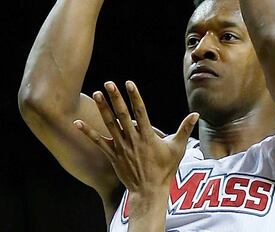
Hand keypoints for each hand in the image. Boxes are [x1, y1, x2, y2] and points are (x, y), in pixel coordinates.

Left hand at [73, 81, 198, 198]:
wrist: (150, 191)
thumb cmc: (165, 169)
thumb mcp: (178, 148)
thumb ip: (185, 129)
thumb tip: (196, 114)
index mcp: (147, 136)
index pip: (140, 111)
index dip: (134, 96)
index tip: (129, 83)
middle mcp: (133, 139)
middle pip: (122, 115)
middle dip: (115, 98)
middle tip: (109, 83)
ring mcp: (122, 147)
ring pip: (110, 125)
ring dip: (103, 109)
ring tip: (97, 94)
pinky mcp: (113, 155)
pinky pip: (98, 142)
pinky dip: (88, 132)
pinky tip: (78, 122)